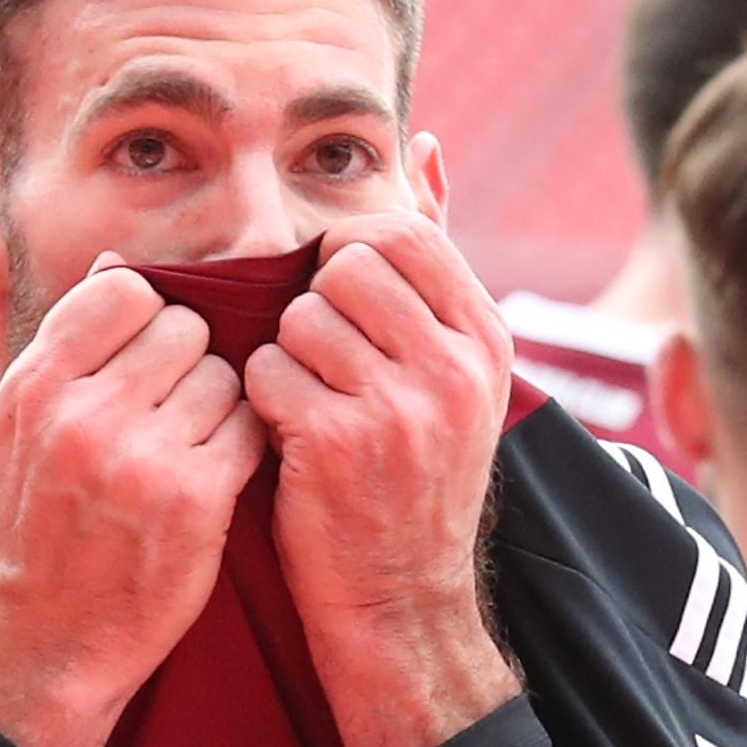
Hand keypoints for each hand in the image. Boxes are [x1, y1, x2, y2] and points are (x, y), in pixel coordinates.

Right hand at [0, 259, 261, 746]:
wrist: (46, 643)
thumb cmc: (36, 532)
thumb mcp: (16, 434)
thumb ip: (64, 350)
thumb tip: (117, 264)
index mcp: (34, 388)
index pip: (122, 292)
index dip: (147, 315)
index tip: (145, 354)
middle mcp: (84, 414)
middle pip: (181, 327)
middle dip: (187, 359)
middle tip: (173, 406)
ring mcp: (141, 457)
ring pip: (222, 376)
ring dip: (217, 404)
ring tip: (188, 444)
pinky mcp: (193, 499)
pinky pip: (245, 429)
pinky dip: (237, 447)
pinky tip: (210, 475)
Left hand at [239, 213, 517, 746]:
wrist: (401, 602)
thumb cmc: (409, 475)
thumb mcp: (451, 367)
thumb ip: (431, 258)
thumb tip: (422, 144)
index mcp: (485, 338)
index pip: (401, 233)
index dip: (348, 262)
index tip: (342, 314)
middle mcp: (455, 366)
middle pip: (343, 267)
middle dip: (312, 309)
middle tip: (324, 370)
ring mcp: (402, 405)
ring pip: (298, 319)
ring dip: (284, 360)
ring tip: (310, 408)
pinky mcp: (341, 444)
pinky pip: (266, 374)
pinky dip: (261, 405)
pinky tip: (290, 442)